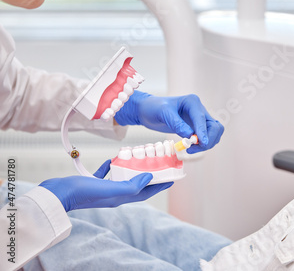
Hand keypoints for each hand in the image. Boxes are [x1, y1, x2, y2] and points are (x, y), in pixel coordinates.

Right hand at [39, 160, 172, 211]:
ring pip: (122, 178)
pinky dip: (111, 166)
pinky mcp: (92, 183)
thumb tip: (149, 177)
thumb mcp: (111, 189)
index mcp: (121, 198)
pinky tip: (113, 159)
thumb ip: (131, 185)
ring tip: (138, 158)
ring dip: (131, 169)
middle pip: (137, 185)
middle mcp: (114, 195)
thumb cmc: (83, 192)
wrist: (58, 194)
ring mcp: (103, 190)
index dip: (160, 185)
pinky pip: (106, 174)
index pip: (146, 192)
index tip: (173, 177)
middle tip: (159, 164)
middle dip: (149, 176)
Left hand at [114, 91, 223, 152]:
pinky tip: (191, 147)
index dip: (203, 132)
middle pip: (214, 127)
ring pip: (214, 133)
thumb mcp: (163, 114)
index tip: (202, 143)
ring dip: (207, 143)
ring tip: (190, 149)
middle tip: (192, 149)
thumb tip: (190, 135)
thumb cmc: (154, 108)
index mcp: (192, 102)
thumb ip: (176, 123)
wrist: (149, 111)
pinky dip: (203, 144)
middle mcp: (199, 109)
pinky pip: (208, 137)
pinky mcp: (198, 127)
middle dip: (208, 139)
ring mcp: (200, 118)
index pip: (201, 119)